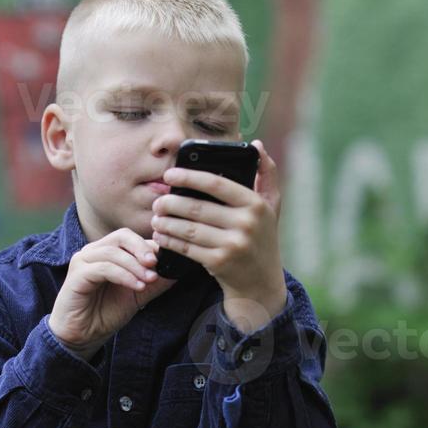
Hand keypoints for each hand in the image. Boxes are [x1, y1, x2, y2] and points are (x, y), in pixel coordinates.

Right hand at [49, 229, 176, 358]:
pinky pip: (104, 268)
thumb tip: (178, 270)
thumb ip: (155, 283)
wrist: (82, 335)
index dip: (151, 246)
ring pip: (113, 251)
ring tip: (149, 280)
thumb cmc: (105, 313)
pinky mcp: (77, 275)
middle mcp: (94, 251)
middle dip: (142, 248)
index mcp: (108, 252)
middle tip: (156, 264)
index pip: (131, 238)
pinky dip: (123, 275)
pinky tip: (137, 286)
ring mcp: (83, 261)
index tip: (167, 260)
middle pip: (122, 236)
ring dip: (135, 266)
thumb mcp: (137, 296)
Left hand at [151, 141, 286, 330]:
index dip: (189, 177)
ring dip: (166, 223)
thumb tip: (256, 144)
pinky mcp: (219, 262)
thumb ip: (266, 174)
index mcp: (255, 204)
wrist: (261, 284)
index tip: (169, 174)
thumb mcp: (271, 207)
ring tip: (155, 218)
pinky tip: (160, 236)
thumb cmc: (262, 239)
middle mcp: (246, 224)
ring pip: (188, 229)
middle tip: (157, 202)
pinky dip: (170, 241)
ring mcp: (232, 245)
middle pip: (197, 208)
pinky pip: (186, 248)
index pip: (217, 184)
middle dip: (171, 203)